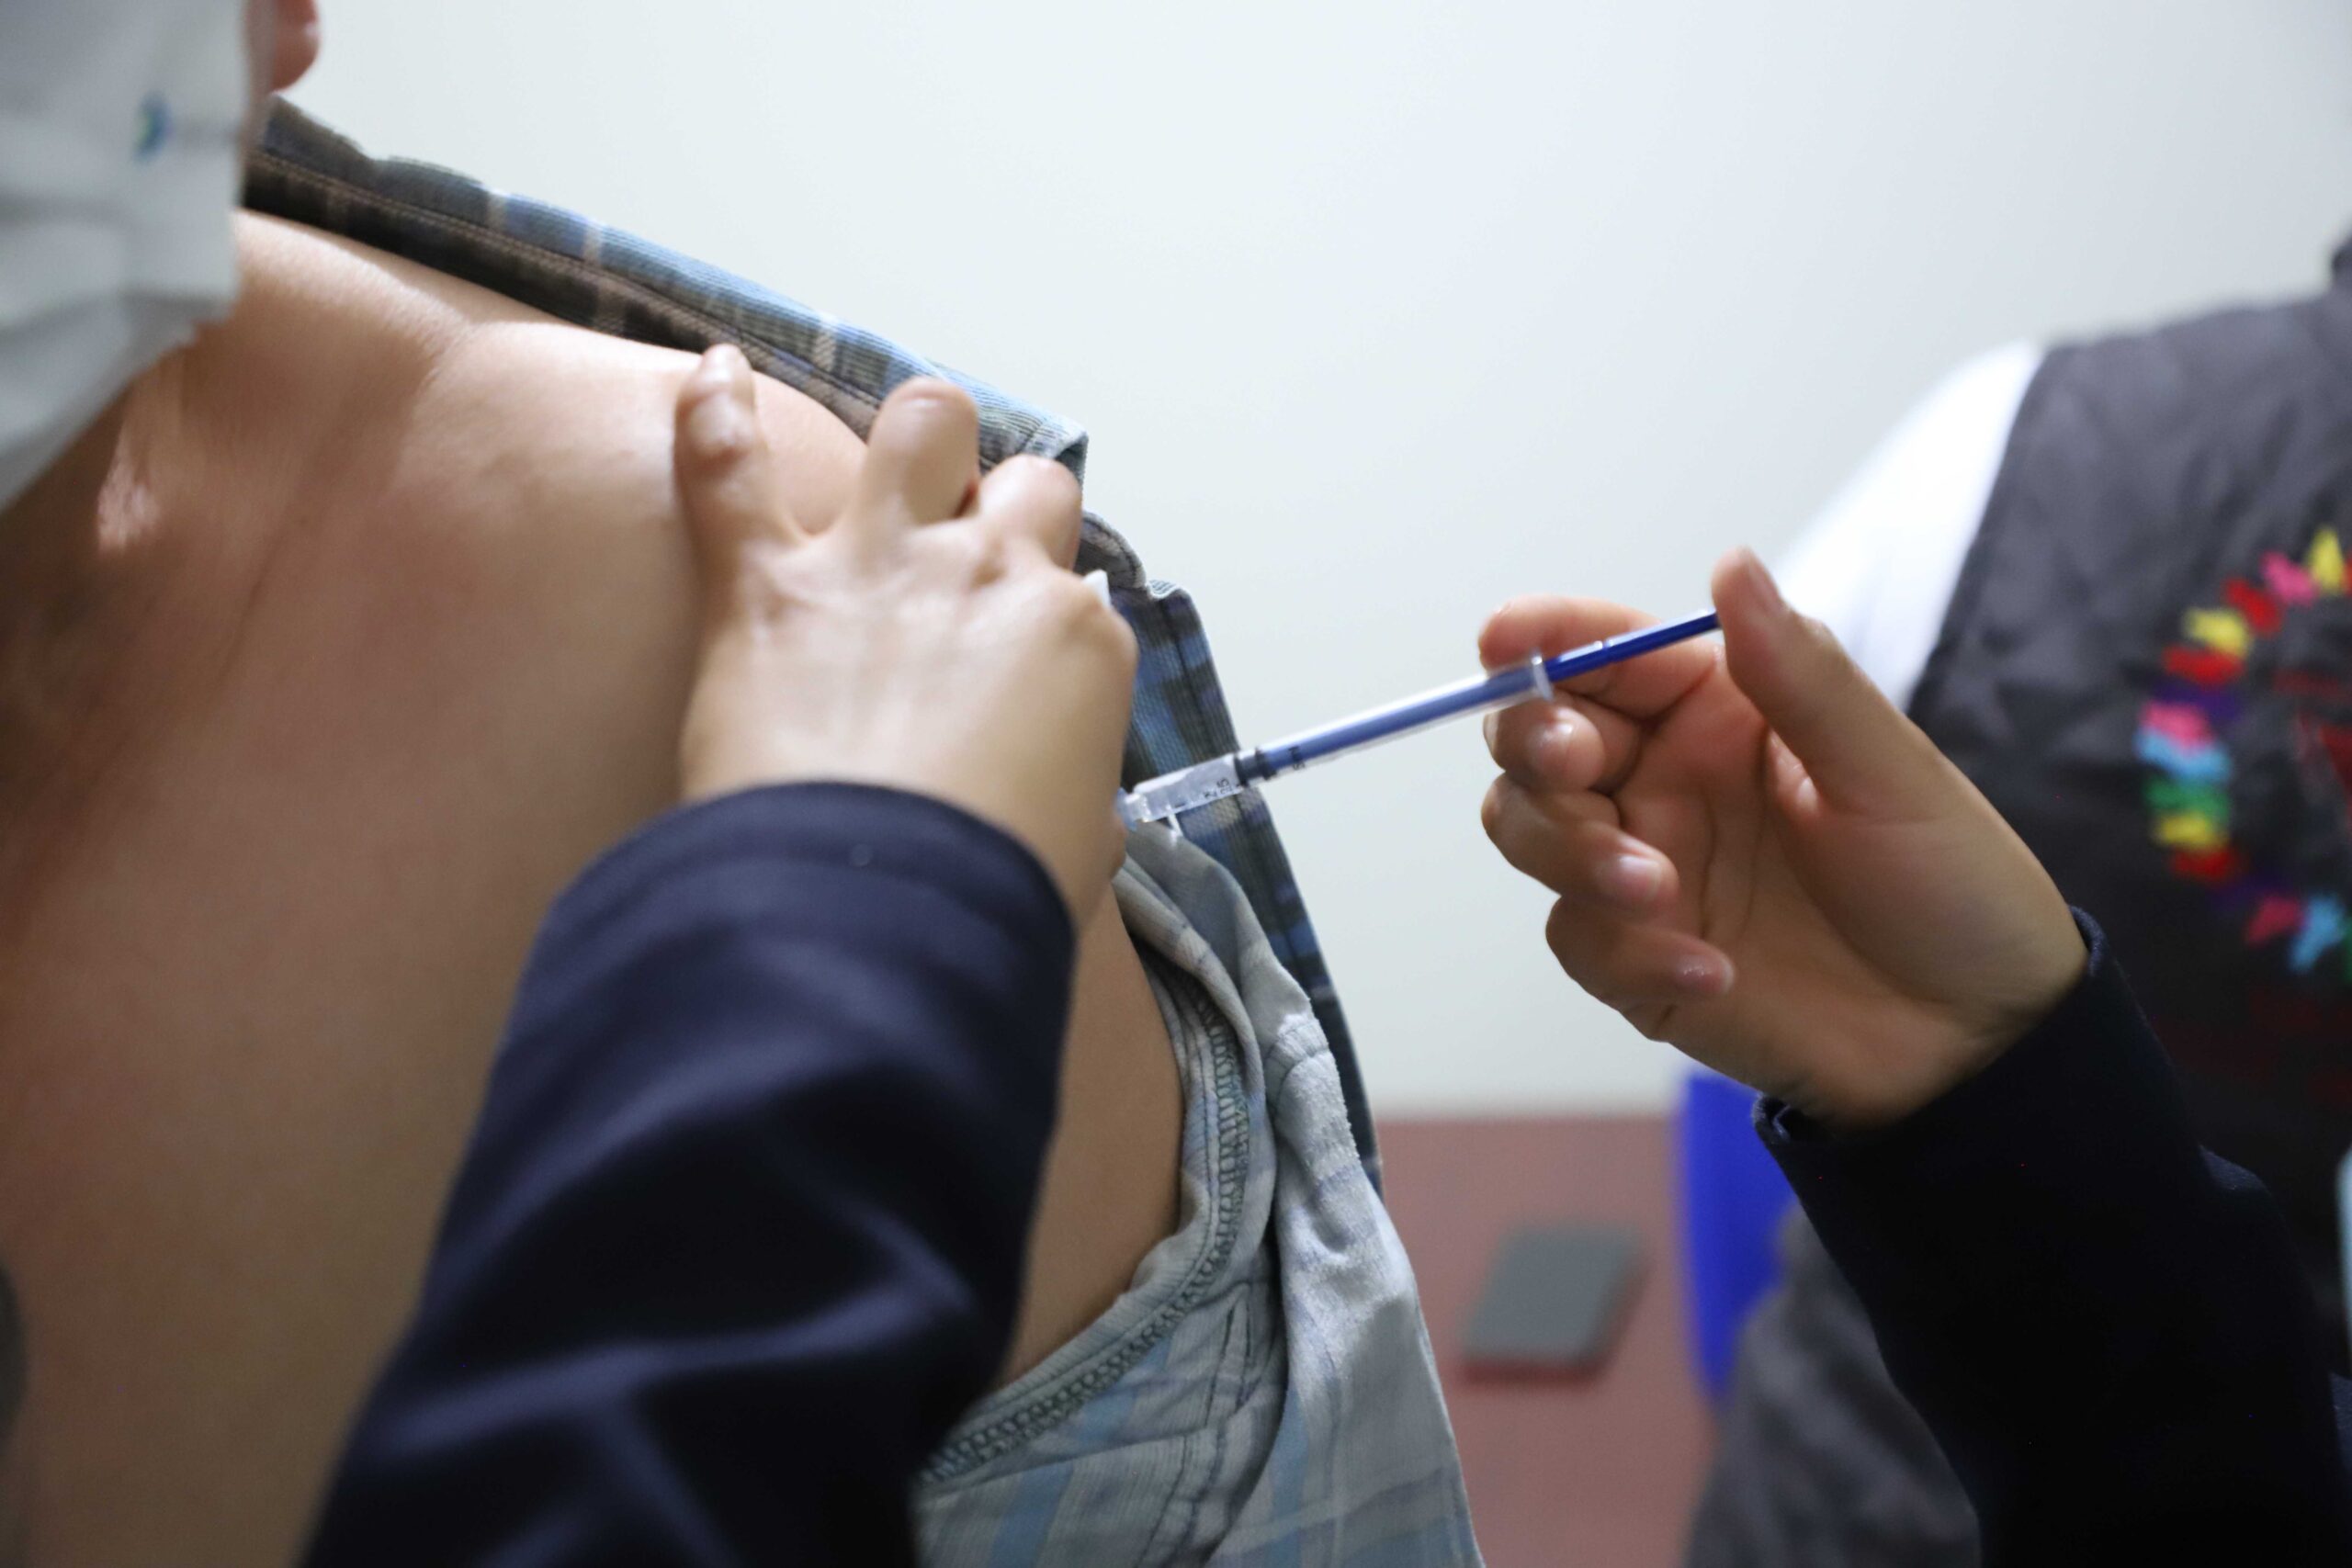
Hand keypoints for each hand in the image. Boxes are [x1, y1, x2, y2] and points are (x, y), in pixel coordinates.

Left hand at [671, 346, 1136, 920]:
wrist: (877, 919)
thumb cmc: (982, 900)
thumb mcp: (1076, 855)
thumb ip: (1075, 807)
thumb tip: (1064, 811)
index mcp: (1076, 644)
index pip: (1076, 601)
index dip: (1046, 628)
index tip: (1019, 674)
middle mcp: (990, 577)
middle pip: (1028, 485)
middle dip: (1007, 509)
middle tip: (972, 559)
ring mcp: (879, 564)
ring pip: (923, 425)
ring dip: (920, 435)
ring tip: (904, 455)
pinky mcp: (766, 584)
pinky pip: (727, 461)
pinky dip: (714, 409)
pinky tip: (714, 371)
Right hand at [1479, 548, 2084, 1129]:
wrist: (1976, 1041)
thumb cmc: (1952, 886)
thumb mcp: (1889, 770)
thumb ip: (1798, 672)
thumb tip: (1732, 563)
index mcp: (1716, 709)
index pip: (1602, 653)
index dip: (1541, 638)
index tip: (1506, 642)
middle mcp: (1663, 779)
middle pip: (1534, 739)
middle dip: (1535, 744)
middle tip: (1577, 768)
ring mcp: (1642, 868)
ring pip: (1530, 832)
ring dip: (1572, 853)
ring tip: (1659, 891)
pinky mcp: (1637, 958)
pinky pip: (1580, 939)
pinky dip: (1630, 952)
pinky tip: (1714, 972)